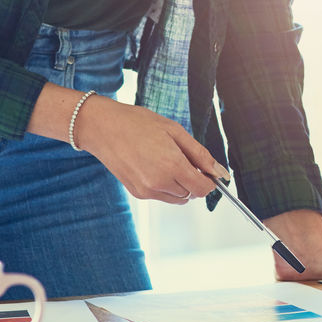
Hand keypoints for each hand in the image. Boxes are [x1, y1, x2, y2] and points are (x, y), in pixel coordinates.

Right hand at [68, 91, 227, 204]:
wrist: (102, 128)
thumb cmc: (137, 123)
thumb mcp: (175, 131)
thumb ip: (199, 154)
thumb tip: (219, 172)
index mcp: (172, 165)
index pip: (202, 189)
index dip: (209, 181)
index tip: (207, 171)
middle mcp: (159, 182)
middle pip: (191, 194)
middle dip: (194, 180)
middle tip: (183, 159)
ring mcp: (147, 190)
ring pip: (177, 198)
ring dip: (180, 185)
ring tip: (166, 161)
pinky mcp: (137, 193)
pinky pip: (162, 196)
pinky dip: (165, 186)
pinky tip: (154, 167)